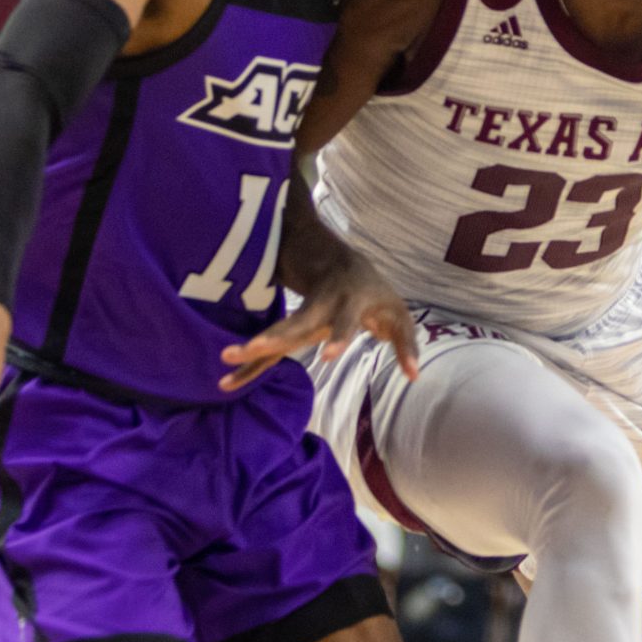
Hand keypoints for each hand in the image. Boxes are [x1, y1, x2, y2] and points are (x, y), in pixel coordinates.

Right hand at [216, 243, 417, 392]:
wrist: (336, 260)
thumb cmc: (373, 293)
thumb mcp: (397, 314)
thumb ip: (406, 345)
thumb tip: (415, 377)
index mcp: (347, 300)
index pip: (344, 320)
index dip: (338, 336)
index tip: (328, 355)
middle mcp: (319, 304)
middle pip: (296, 322)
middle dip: (276, 337)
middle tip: (254, 350)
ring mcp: (299, 312)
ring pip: (275, 330)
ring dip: (253, 345)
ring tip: (228, 358)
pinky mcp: (288, 324)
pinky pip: (268, 346)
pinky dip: (249, 362)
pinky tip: (227, 380)